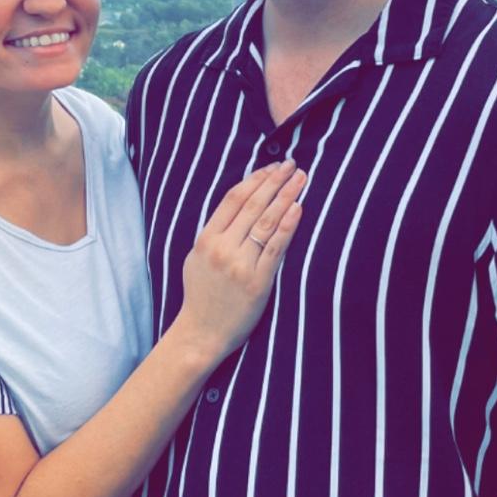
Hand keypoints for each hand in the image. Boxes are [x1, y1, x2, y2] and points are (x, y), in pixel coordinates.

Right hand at [171, 160, 304, 365]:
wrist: (202, 332)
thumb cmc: (200, 294)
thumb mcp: (196, 257)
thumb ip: (215, 232)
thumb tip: (239, 206)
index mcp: (206, 239)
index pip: (233, 199)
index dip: (255, 179)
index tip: (270, 167)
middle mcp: (223, 248)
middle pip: (253, 205)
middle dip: (274, 181)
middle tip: (291, 165)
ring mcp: (241, 265)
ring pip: (266, 222)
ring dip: (286, 196)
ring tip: (300, 179)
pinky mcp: (259, 281)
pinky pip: (276, 248)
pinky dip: (288, 226)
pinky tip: (298, 208)